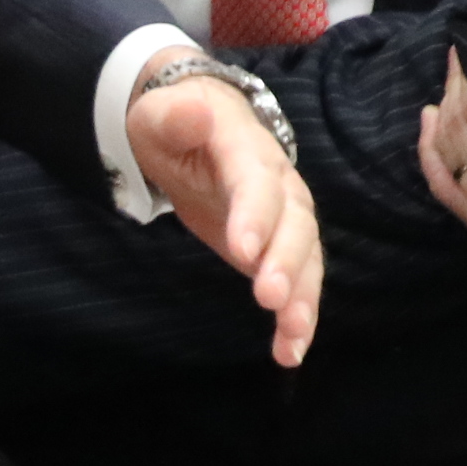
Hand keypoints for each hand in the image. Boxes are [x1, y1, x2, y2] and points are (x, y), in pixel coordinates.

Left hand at [127, 66, 322, 366]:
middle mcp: (279, 184)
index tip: (243, 250)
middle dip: (285, 261)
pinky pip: (298, 283)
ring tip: (292, 338)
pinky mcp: (280, 250)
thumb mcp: (160, 115)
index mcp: (247, 149)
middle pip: (294, 222)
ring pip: (306, 257)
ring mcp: (285, 218)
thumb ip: (174, 117)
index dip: (254, 214)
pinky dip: (298, 317)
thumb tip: (195, 112)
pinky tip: (289, 353)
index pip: (256, 181)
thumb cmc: (174, 123)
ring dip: (303, 298)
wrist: (198, 125)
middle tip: (270, 299)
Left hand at [416, 51, 466, 261]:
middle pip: (458, 130)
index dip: (465, 74)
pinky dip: (431, 152)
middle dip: (454, 89)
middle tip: (459, 62)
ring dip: (444, 115)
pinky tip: (430, 122)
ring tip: (451, 88)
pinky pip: (443, 188)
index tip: (465, 47)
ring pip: (447, 155)